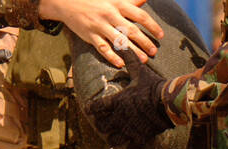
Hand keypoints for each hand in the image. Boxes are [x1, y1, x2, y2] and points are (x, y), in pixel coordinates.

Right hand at [41, 0, 161, 68]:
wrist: (66, 1)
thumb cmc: (95, 1)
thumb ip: (131, 1)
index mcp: (117, 4)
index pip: (139, 16)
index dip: (152, 26)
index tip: (161, 35)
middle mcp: (109, 14)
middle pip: (131, 30)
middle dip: (145, 42)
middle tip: (154, 51)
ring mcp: (99, 25)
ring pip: (119, 41)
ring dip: (133, 52)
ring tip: (144, 61)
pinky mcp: (90, 35)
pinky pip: (102, 48)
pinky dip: (112, 56)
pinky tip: (121, 63)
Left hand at [83, 51, 174, 148]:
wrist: (168, 101)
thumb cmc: (152, 85)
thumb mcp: (139, 70)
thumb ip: (128, 58)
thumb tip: (121, 41)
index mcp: (117, 101)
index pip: (97, 106)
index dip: (92, 109)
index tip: (89, 109)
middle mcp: (120, 116)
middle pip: (103, 126)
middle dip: (102, 126)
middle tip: (103, 126)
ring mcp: (131, 128)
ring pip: (115, 139)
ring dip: (114, 139)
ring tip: (114, 139)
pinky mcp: (142, 136)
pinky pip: (133, 147)